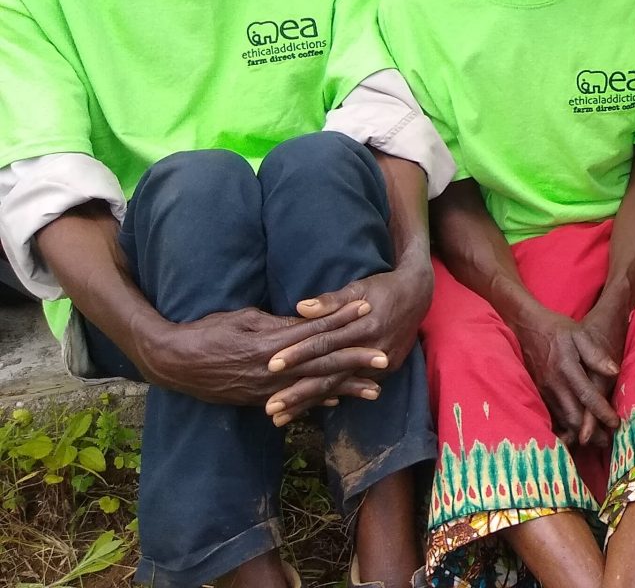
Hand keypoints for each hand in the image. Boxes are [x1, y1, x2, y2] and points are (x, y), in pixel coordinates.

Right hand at [138, 302, 386, 413]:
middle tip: (385, 358)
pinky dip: (315, 403)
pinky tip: (335, 404)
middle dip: (355, 361)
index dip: (343, 320)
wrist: (173, 362)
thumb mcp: (246, 319)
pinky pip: (293, 404)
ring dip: (343, 390)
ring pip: (312, 389)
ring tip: (373, 390)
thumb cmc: (208, 331)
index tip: (368, 308)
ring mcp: (265, 391)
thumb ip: (279, 324)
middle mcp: (272, 372)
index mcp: (270, 345)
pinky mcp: (257, 401)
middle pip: (322, 365)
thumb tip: (309, 321)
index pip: (315, 331)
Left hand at [265, 262, 433, 425]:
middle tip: (270, 408)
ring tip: (282, 418)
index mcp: (365, 326)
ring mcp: (381, 363)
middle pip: (330, 374)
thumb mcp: (359, 287)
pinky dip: (331, 398)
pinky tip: (309, 410)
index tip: (271, 365)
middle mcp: (373, 349)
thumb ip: (331, 301)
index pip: (325, 343)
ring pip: (340, 387)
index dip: (298, 354)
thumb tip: (301, 308)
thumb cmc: (383, 288)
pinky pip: (354, 386)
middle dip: (299, 393)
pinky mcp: (387, 370)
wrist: (419, 295)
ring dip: (310, 403)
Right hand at [512, 305, 621, 445]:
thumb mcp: (579, 334)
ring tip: (596, 443)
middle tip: (608, 442)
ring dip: (579, 434)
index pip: (588, 397)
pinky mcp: (538, 394)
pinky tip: (575, 434)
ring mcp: (543, 392)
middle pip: (574, 418)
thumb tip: (615, 371)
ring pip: (562, 421)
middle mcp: (554, 385)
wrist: (526, 327)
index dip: (603, 413)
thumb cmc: (558, 330)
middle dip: (592, 433)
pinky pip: (552, 417)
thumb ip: (596, 355)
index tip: (616, 424)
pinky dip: (564, 428)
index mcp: (567, 369)